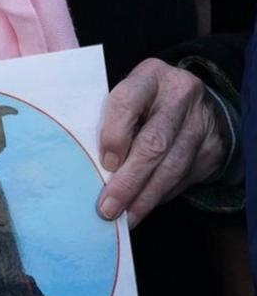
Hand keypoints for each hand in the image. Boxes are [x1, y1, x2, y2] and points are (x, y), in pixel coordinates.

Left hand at [97, 59, 227, 227]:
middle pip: (154, 143)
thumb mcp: (123, 99)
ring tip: (125, 218)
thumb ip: (107, 122)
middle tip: (108, 208)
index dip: (114, 134)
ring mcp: (200, 121)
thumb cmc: (140, 103)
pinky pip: (185, 178)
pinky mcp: (213, 146)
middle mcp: (180, 95)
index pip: (127, 102)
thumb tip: (82, 165)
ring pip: (172, 166)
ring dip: (145, 197)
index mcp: (149, 77)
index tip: (105, 163)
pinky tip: (142, 208)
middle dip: (129, 181)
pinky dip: (161, 196)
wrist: (190, 101)